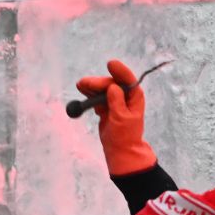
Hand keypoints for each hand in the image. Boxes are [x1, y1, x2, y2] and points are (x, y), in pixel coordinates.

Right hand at [76, 59, 155, 175]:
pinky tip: (83, 91)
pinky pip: (97, 98)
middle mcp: (126, 97)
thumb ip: (117, 102)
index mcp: (134, 97)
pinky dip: (90, 95)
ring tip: (80, 85)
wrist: (120, 150)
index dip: (119, 70)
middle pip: (111, 84)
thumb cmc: (125, 135)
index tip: (110, 63)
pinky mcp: (106, 108)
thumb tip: (113, 87)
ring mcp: (115, 102)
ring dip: (92, 87)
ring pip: (103, 90)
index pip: (128, 80)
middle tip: (83, 83)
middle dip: (98, 82)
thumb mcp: (122, 119)